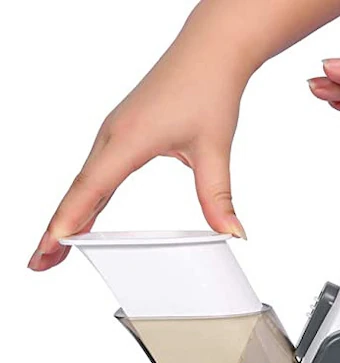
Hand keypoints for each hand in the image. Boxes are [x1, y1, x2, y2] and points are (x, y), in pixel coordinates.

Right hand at [28, 8, 251, 270]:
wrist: (209, 54)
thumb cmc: (208, 91)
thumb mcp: (214, 149)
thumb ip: (218, 196)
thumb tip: (233, 234)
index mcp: (130, 139)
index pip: (94, 187)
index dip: (73, 218)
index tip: (54, 244)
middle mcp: (113, 136)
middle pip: (78, 191)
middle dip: (57, 229)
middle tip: (39, 263)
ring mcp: (114, 135)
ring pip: (84, 183)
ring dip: (67, 216)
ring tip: (53, 250)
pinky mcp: (123, 135)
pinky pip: (96, 174)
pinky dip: (85, 200)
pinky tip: (84, 218)